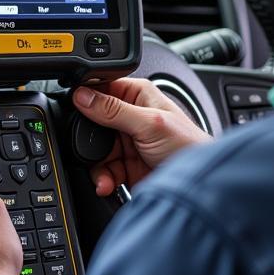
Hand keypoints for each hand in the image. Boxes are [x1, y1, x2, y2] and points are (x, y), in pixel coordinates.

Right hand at [72, 78, 211, 196]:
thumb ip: (113, 110)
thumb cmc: (188, 146)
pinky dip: (103, 179)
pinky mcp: (126, 165)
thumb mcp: (148, 123)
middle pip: (93, 124)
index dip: (86, 101)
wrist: (198, 184)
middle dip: (90, 143)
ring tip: (104, 176)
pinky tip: (107, 184)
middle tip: (91, 153)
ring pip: (96, 151)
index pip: (101, 90)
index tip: (75, 113)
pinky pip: (104, 170)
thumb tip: (82, 95)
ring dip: (97, 166)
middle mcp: (130, 116)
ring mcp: (127, 142)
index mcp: (138, 95)